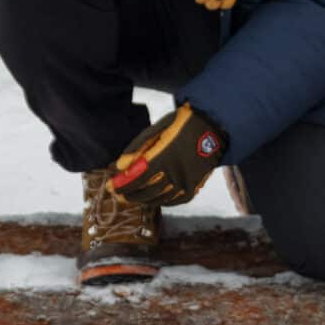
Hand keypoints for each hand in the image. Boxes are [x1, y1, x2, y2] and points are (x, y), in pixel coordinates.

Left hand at [109, 104, 228, 209]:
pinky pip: (173, 201)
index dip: (122, 184)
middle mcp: (176, 172)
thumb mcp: (157, 128)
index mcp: (165, 156)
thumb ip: (137, 147)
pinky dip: (159, 201)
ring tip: (131, 196)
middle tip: (117, 194)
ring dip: (142, 200)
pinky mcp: (194, 187)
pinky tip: (151, 197)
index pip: (137, 177)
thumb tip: (119, 166)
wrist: (214, 126)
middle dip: (128, 195)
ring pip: (158, 199)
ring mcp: (187, 182)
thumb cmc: (182, 124)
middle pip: (146, 191)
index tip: (111, 186)